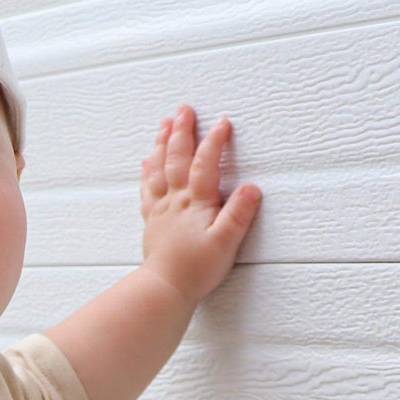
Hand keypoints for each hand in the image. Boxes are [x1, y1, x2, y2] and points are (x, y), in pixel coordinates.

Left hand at [140, 105, 260, 311]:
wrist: (163, 289)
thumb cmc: (195, 270)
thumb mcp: (225, 243)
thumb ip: (238, 214)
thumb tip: (251, 187)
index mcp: (195, 203)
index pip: (205, 163)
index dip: (214, 141)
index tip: (223, 122)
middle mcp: (176, 200)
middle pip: (177, 158)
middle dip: (181, 131)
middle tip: (184, 109)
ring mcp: (161, 209)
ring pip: (159, 168)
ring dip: (162, 143)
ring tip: (165, 123)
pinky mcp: (153, 221)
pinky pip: (148, 188)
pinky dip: (148, 171)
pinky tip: (147, 161)